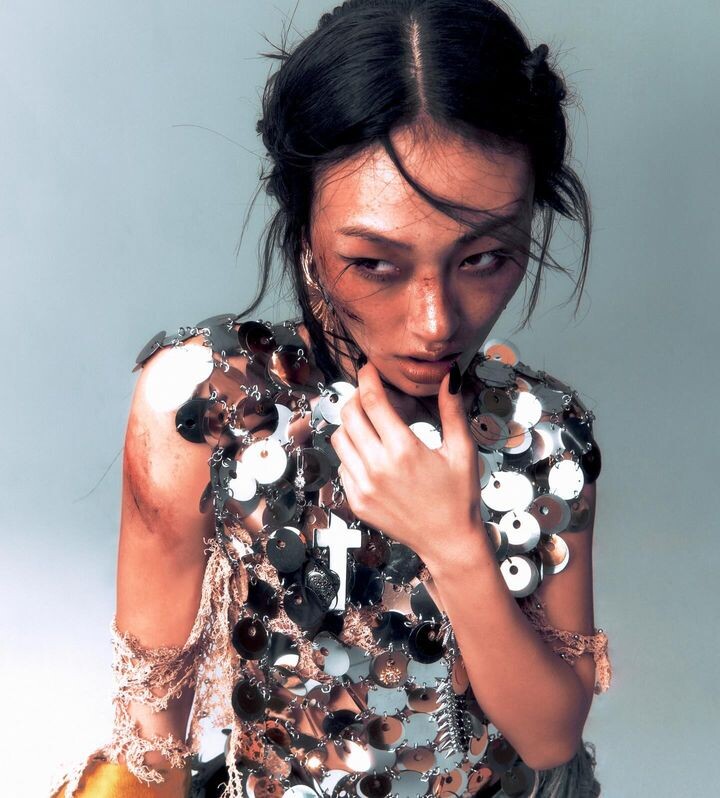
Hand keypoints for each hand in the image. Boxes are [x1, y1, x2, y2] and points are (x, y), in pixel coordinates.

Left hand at [330, 362, 484, 564]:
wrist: (449, 541)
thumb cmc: (459, 498)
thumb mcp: (462, 450)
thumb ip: (452, 410)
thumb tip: (448, 378)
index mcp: (404, 450)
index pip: (373, 401)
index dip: (367, 378)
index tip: (368, 369)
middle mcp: (377, 467)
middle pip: (349, 415)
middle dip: (357, 398)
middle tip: (370, 395)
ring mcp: (363, 486)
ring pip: (339, 439)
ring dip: (351, 425)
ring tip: (371, 425)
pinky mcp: (356, 501)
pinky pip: (342, 465)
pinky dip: (352, 453)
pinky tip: (373, 455)